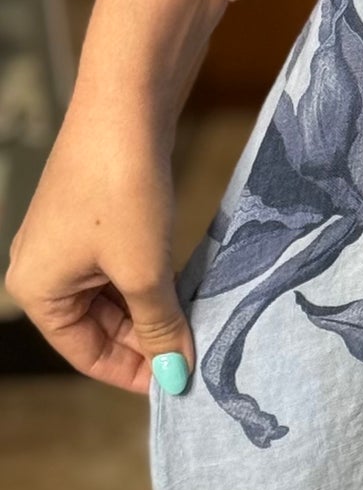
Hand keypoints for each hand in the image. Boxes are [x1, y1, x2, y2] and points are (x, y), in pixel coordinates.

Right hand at [7, 82, 193, 395]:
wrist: (125, 106)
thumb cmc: (122, 192)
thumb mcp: (144, 271)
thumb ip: (159, 328)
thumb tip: (174, 377)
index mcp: (36, 290)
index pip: (85, 355)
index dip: (134, 372)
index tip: (182, 383)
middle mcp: (41, 269)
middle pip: (99, 328)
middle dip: (148, 341)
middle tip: (199, 353)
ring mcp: (66, 243)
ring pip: (113, 299)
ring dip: (154, 312)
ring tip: (198, 322)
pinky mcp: (93, 218)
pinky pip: (120, 268)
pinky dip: (151, 282)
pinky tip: (186, 288)